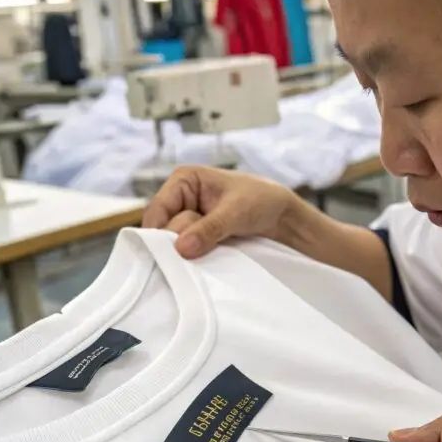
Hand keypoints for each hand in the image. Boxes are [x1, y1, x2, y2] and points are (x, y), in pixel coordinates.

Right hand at [142, 166, 298, 257]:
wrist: (284, 216)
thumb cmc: (262, 200)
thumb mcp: (235, 212)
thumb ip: (208, 229)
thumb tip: (181, 248)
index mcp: (184, 180)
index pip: (157, 209)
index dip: (158, 232)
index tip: (169, 254)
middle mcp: (180, 199)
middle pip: (163, 229)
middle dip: (177, 243)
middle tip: (199, 250)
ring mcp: (188, 220)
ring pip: (174, 243)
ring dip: (188, 253)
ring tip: (209, 253)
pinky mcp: (197, 237)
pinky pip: (187, 251)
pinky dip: (195, 258)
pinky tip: (207, 261)